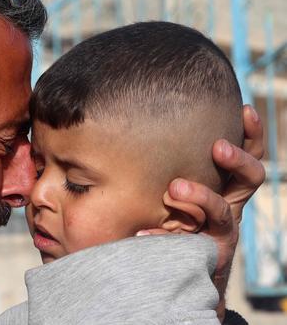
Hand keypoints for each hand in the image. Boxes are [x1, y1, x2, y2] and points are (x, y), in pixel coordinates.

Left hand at [141, 105, 264, 319]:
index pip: (248, 155)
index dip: (251, 134)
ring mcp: (221, 231)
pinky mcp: (206, 254)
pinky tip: (143, 232)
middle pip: (251, 178)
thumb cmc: (167, 216)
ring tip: (174, 188)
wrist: (173, 267)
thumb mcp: (171, 189)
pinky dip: (162, 237)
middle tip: (217, 147)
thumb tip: (126, 130)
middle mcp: (230, 204)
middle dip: (237, 160)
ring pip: (223, 211)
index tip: (244, 109)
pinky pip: (189, 243)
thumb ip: (163, 167)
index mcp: (225, 185)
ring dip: (200, 196)